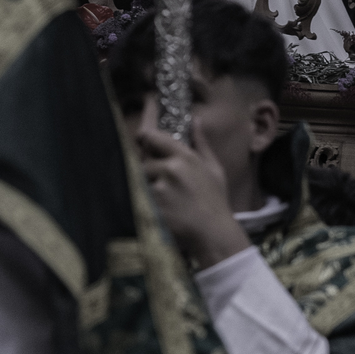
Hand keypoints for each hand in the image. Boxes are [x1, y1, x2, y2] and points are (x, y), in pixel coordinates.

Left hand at [137, 124, 248, 268]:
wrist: (213, 234)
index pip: (151, 136)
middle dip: (149, 170)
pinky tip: (162, 210)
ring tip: (166, 200)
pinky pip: (139, 198)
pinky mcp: (151, 206)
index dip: (144, 136)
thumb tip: (196, 119)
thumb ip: (201, 142)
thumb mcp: (214, 168)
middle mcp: (170, 169)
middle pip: (143, 161)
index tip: (144, 139)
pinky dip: (145, 202)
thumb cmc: (215, 201)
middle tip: (163, 183)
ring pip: (139, 180)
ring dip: (147, 187)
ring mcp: (159, 188)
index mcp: (184, 156)